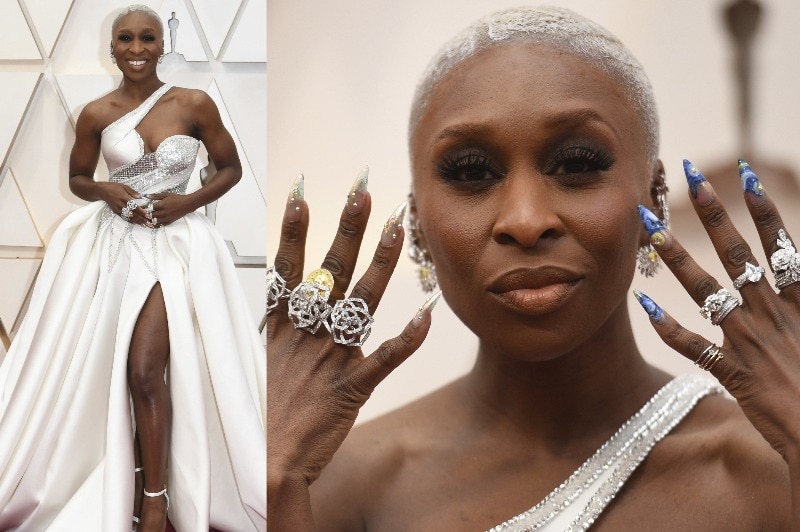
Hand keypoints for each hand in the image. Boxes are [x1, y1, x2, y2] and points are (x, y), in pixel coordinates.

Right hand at [99, 182, 147, 225]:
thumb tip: (141, 196)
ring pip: (129, 217)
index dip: (142, 211)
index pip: (135, 206)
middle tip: (149, 222)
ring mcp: (118, 209)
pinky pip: (124, 218)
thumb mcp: (124, 186)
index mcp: (124, 198)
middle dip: (141, 218)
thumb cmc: (113, 187)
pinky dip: (130, 221)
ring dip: (137, 221)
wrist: (101, 191)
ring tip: (144, 224)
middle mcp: (121, 205)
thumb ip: (133, 192)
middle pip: (133, 214)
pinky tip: (136, 223)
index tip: (148, 215)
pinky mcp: (116, 212)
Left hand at [143, 192, 193, 225]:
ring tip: (147, 218)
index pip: (149, 208)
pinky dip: (156, 224)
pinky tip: (153, 222)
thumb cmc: (177, 198)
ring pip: (154, 221)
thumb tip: (146, 196)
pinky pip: (160, 225)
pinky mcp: (169, 221)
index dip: (144, 207)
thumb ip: (155, 196)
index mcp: (161, 205)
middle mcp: (163, 212)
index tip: (140, 207)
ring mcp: (166, 218)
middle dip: (146, 214)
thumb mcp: (166, 194)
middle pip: (150, 215)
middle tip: (142, 213)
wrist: (187, 204)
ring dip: (150, 219)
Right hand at [267, 172, 434, 488]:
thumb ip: (275, 328)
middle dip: (346, 230)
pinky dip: (407, 338)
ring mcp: (330, 357)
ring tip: (397, 230)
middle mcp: (306, 334)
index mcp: (280, 328)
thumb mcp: (257, 363)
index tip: (301, 194)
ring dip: (381, 264)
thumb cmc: (261, 414)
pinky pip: (384, 358)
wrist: (266, 463)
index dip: (293, 231)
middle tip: (361, 194)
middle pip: (328, 272)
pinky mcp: (352, 386)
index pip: (286, 268)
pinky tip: (428, 314)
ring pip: (360, 302)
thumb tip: (282, 297)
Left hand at [634, 160, 799, 462]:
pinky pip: (693, 346)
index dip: (763, 209)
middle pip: (737, 255)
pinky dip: (667, 326)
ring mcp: (749, 341)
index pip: (780, 245)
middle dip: (714, 215)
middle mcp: (771, 314)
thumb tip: (797, 263)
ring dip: (678, 258)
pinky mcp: (733, 370)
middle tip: (689, 179)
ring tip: (653, 230)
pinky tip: (643, 304)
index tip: (745, 174)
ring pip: (707, 290)